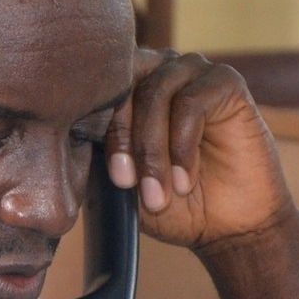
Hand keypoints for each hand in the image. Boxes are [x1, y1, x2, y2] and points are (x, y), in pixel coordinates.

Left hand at [104, 49, 293, 246]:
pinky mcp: (225, 82)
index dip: (94, 128)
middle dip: (122, 137)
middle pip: (124, 84)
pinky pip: (191, 102)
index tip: (106, 176)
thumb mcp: (125, 185)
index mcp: (127, 89)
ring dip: (153, 148)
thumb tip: (70, 137)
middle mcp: (158, 72)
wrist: (227, 226)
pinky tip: (186, 178)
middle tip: (126, 183)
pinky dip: (182, 145)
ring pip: (156, 93)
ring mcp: (191, 72)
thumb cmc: (171, 204)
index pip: (98, 89)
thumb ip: (98, 156)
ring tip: (159, 192)